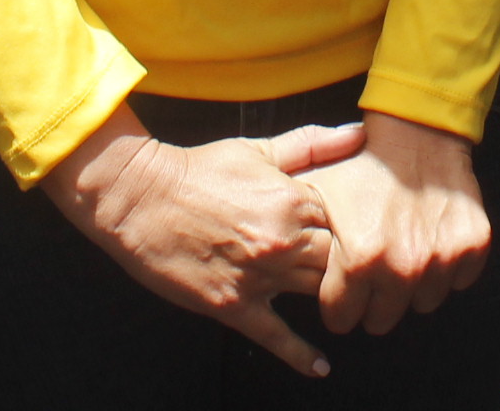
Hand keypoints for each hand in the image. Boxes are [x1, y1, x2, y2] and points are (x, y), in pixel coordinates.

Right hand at [45, 109, 366, 377]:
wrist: (140, 197)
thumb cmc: (200, 169)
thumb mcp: (258, 149)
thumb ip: (311, 144)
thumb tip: (358, 133)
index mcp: (292, 199)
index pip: (347, 221)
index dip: (355, 226)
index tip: (359, 230)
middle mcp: (281, 241)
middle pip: (340, 260)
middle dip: (350, 262)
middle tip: (359, 267)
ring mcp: (258, 277)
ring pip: (317, 293)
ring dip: (332, 297)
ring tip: (348, 304)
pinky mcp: (233, 305)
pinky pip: (275, 336)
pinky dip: (300, 354)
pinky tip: (320, 367)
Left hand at [306, 112, 492, 336]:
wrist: (417, 131)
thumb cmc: (363, 162)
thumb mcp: (317, 195)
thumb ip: (300, 237)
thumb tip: (279, 266)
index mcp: (360, 259)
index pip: (341, 318)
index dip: (336, 301)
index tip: (340, 287)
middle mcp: (404, 268)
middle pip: (381, 320)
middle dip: (372, 300)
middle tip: (371, 269)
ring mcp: (442, 260)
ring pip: (423, 303)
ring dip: (412, 285)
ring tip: (402, 249)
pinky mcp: (473, 247)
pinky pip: (459, 280)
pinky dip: (447, 267)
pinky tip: (431, 239)